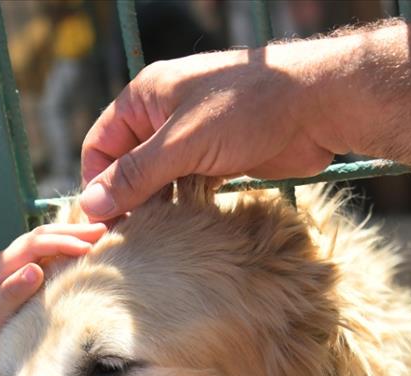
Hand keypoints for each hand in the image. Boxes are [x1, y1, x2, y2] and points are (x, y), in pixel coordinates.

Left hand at [0, 222, 105, 369]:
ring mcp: (13, 270)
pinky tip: (83, 256)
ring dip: (71, 239)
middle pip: (41, 237)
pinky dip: (66, 254)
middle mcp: (6, 262)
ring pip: (45, 245)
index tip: (88, 247)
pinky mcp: (20, 280)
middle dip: (72, 232)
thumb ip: (9, 294)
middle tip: (103, 230)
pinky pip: (46, 260)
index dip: (62, 242)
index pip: (34, 244)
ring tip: (100, 237)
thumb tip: (35, 269)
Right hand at [79, 39, 349, 219]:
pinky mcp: (215, 159)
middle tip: (124, 242)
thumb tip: (91, 206)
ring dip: (152, 208)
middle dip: (124, 201)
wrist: (319, 106)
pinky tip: (178, 232)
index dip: (95, 184)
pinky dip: (177, 208)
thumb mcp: (183, 143)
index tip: (100, 225)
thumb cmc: (250, 109)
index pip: (100, 145)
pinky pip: (182, 188)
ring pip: (155, 181)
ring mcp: (190, 138)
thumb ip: (136, 176)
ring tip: (150, 241)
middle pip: (125, 166)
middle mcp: (163, 115)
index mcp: (146, 97)